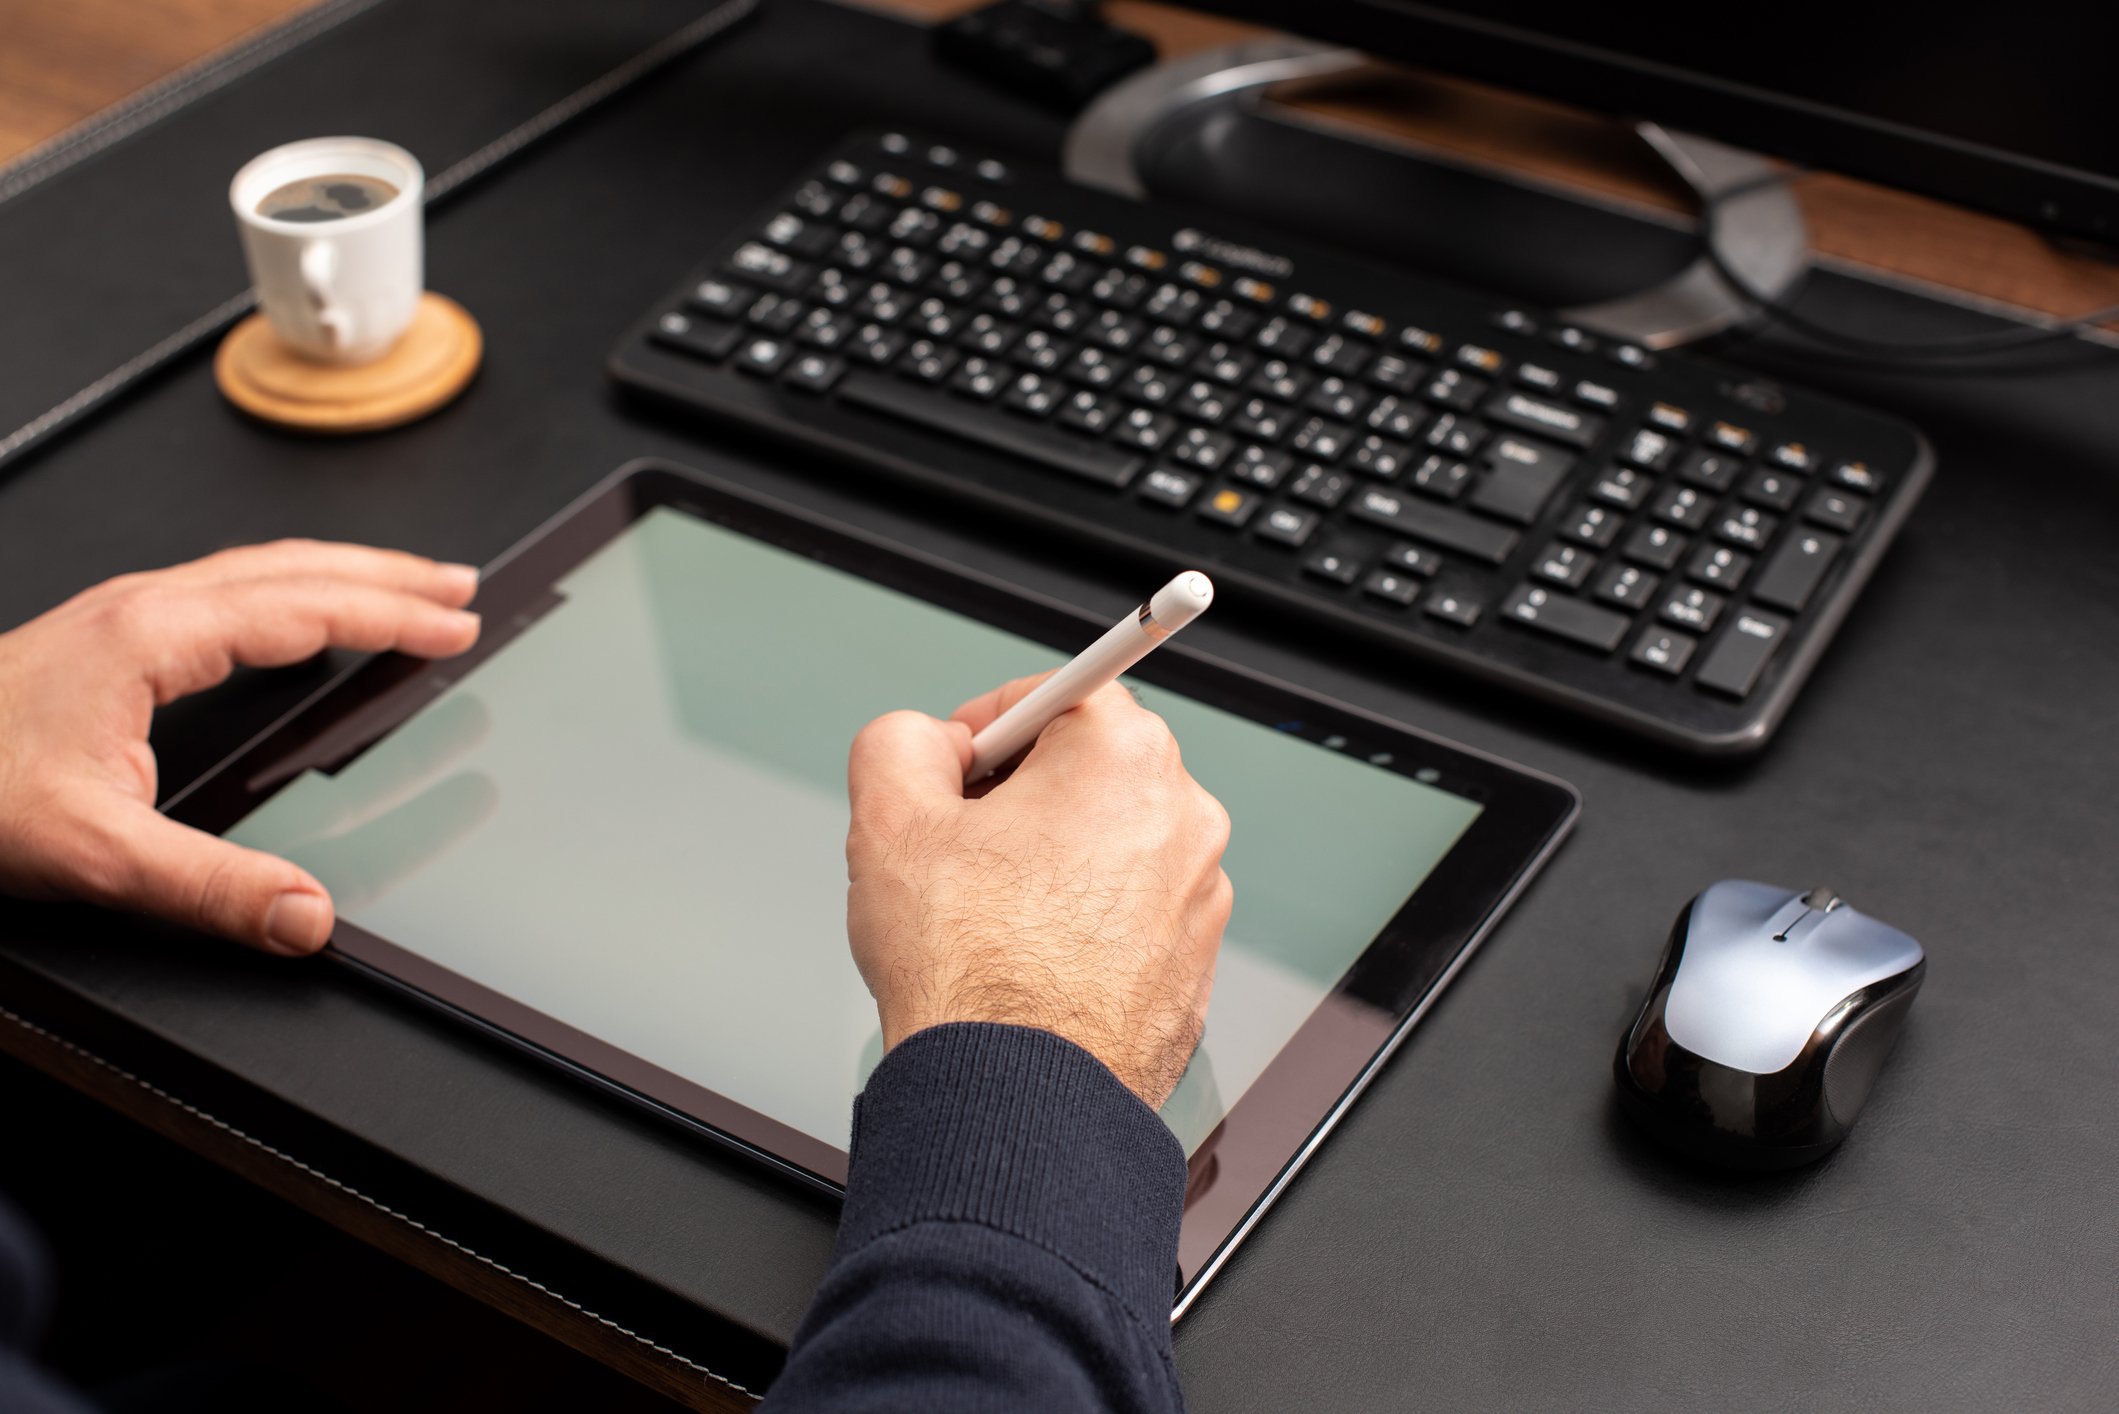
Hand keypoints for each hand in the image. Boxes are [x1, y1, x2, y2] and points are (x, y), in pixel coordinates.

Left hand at [0, 541, 481, 954]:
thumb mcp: (92, 853)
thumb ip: (210, 889)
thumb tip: (308, 916)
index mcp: (155, 636)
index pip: (306, 606)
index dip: (391, 613)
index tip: (457, 622)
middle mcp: (143, 609)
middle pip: (294, 566)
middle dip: (388, 572)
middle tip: (460, 583)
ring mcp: (122, 616)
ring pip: (259, 570)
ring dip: (343, 573)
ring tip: (405, 588)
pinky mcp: (105, 637)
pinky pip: (227, 592)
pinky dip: (292, 593)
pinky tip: (298, 623)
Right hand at [845, 675, 1232, 1106]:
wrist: (1017, 1101)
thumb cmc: (971, 974)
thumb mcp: (888, 819)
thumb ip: (899, 740)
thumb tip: (925, 741)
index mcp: (1124, 757)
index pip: (1055, 693)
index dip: (984, 726)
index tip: (954, 766)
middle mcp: (1182, 816)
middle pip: (1085, 769)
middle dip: (1017, 796)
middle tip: (956, 847)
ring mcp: (1198, 896)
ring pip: (1106, 845)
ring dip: (1048, 863)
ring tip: (987, 920)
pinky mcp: (1194, 962)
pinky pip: (1128, 913)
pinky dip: (1081, 924)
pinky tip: (1026, 963)